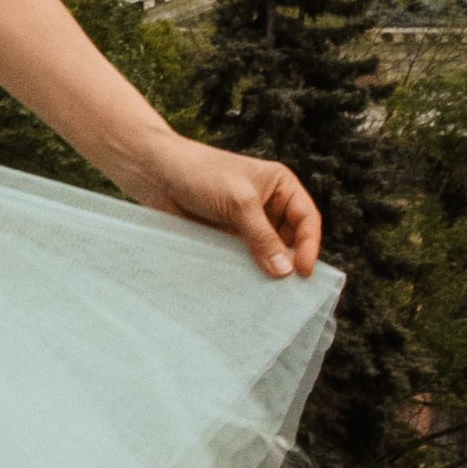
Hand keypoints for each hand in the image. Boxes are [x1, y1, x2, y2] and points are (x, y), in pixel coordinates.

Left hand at [127, 131, 322, 279]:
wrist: (156, 173)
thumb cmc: (202, 174)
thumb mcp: (239, 202)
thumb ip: (263, 237)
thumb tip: (285, 271)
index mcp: (280, 186)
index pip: (307, 219)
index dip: (309, 245)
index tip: (303, 272)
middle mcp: (268, 205)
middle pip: (291, 239)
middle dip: (290, 261)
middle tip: (288, 291)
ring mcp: (246, 223)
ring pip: (267, 252)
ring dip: (268, 270)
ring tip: (268, 294)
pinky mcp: (226, 237)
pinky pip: (244, 258)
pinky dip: (247, 272)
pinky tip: (246, 287)